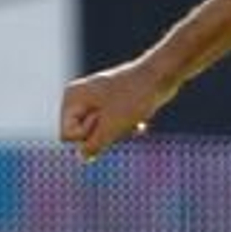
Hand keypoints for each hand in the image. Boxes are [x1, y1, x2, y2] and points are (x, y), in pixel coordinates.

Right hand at [58, 59, 176, 161]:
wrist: (163, 75)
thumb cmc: (135, 97)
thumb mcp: (112, 127)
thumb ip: (94, 146)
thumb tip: (86, 157)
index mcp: (72, 98)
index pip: (67, 136)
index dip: (88, 135)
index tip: (106, 118)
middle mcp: (80, 98)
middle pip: (85, 135)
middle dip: (106, 132)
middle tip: (121, 114)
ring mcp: (97, 100)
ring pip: (102, 132)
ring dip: (118, 130)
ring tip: (132, 116)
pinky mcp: (114, 104)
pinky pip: (114, 126)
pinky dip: (126, 126)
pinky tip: (139, 121)